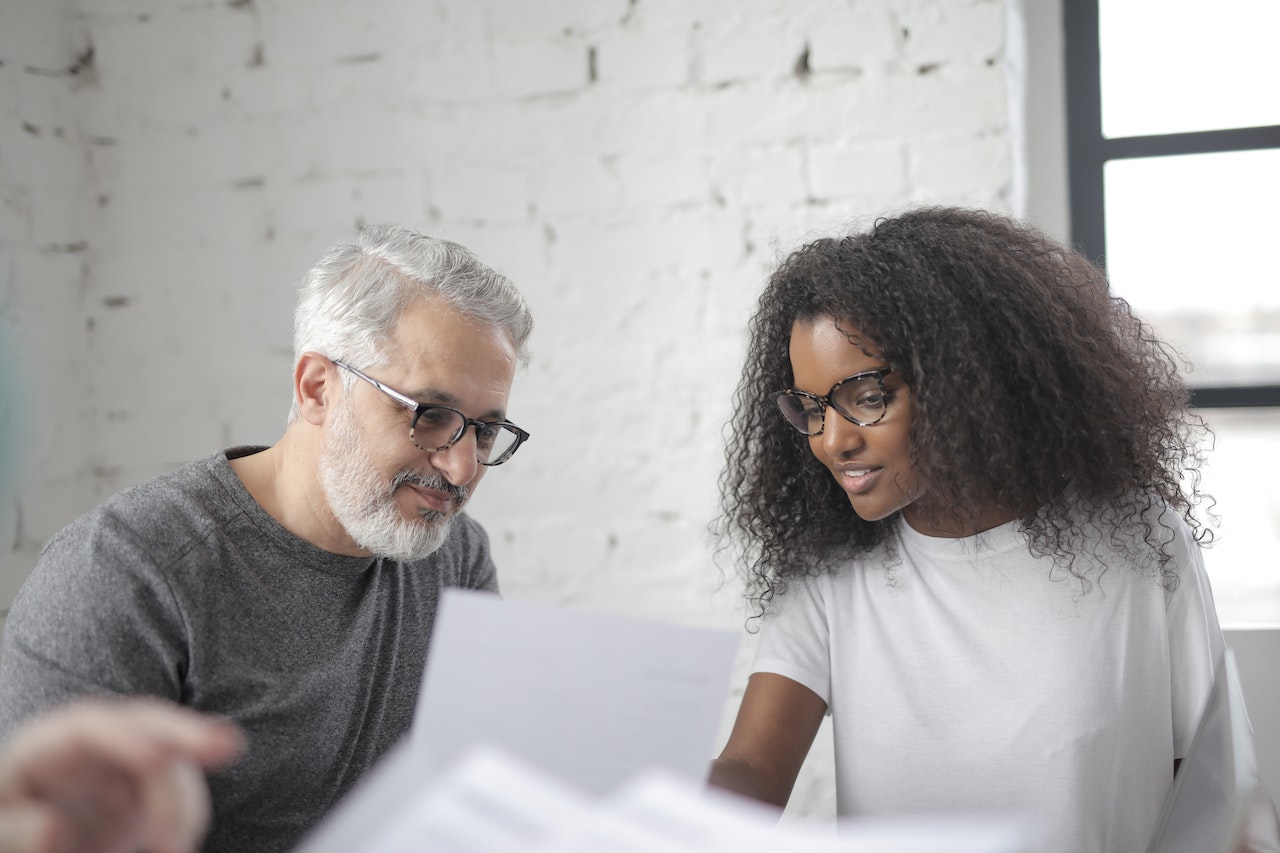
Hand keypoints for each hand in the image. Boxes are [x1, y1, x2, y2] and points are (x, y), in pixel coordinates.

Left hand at [0, 698, 243, 852]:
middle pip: (146, 723)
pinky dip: (188, 816)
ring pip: (172, 762)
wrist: (25, 840)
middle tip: (228, 746)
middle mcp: (94, 746)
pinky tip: (178, 844)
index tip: (156, 759)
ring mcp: (125, 768)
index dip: (125, 737)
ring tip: (175, 849)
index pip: (90, 726)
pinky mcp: (145, 795)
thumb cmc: (5, 827)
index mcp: (46, 746)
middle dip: (187, 732)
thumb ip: (11, 831)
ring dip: (186, 800)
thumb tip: (53, 827)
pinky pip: (180, 793)